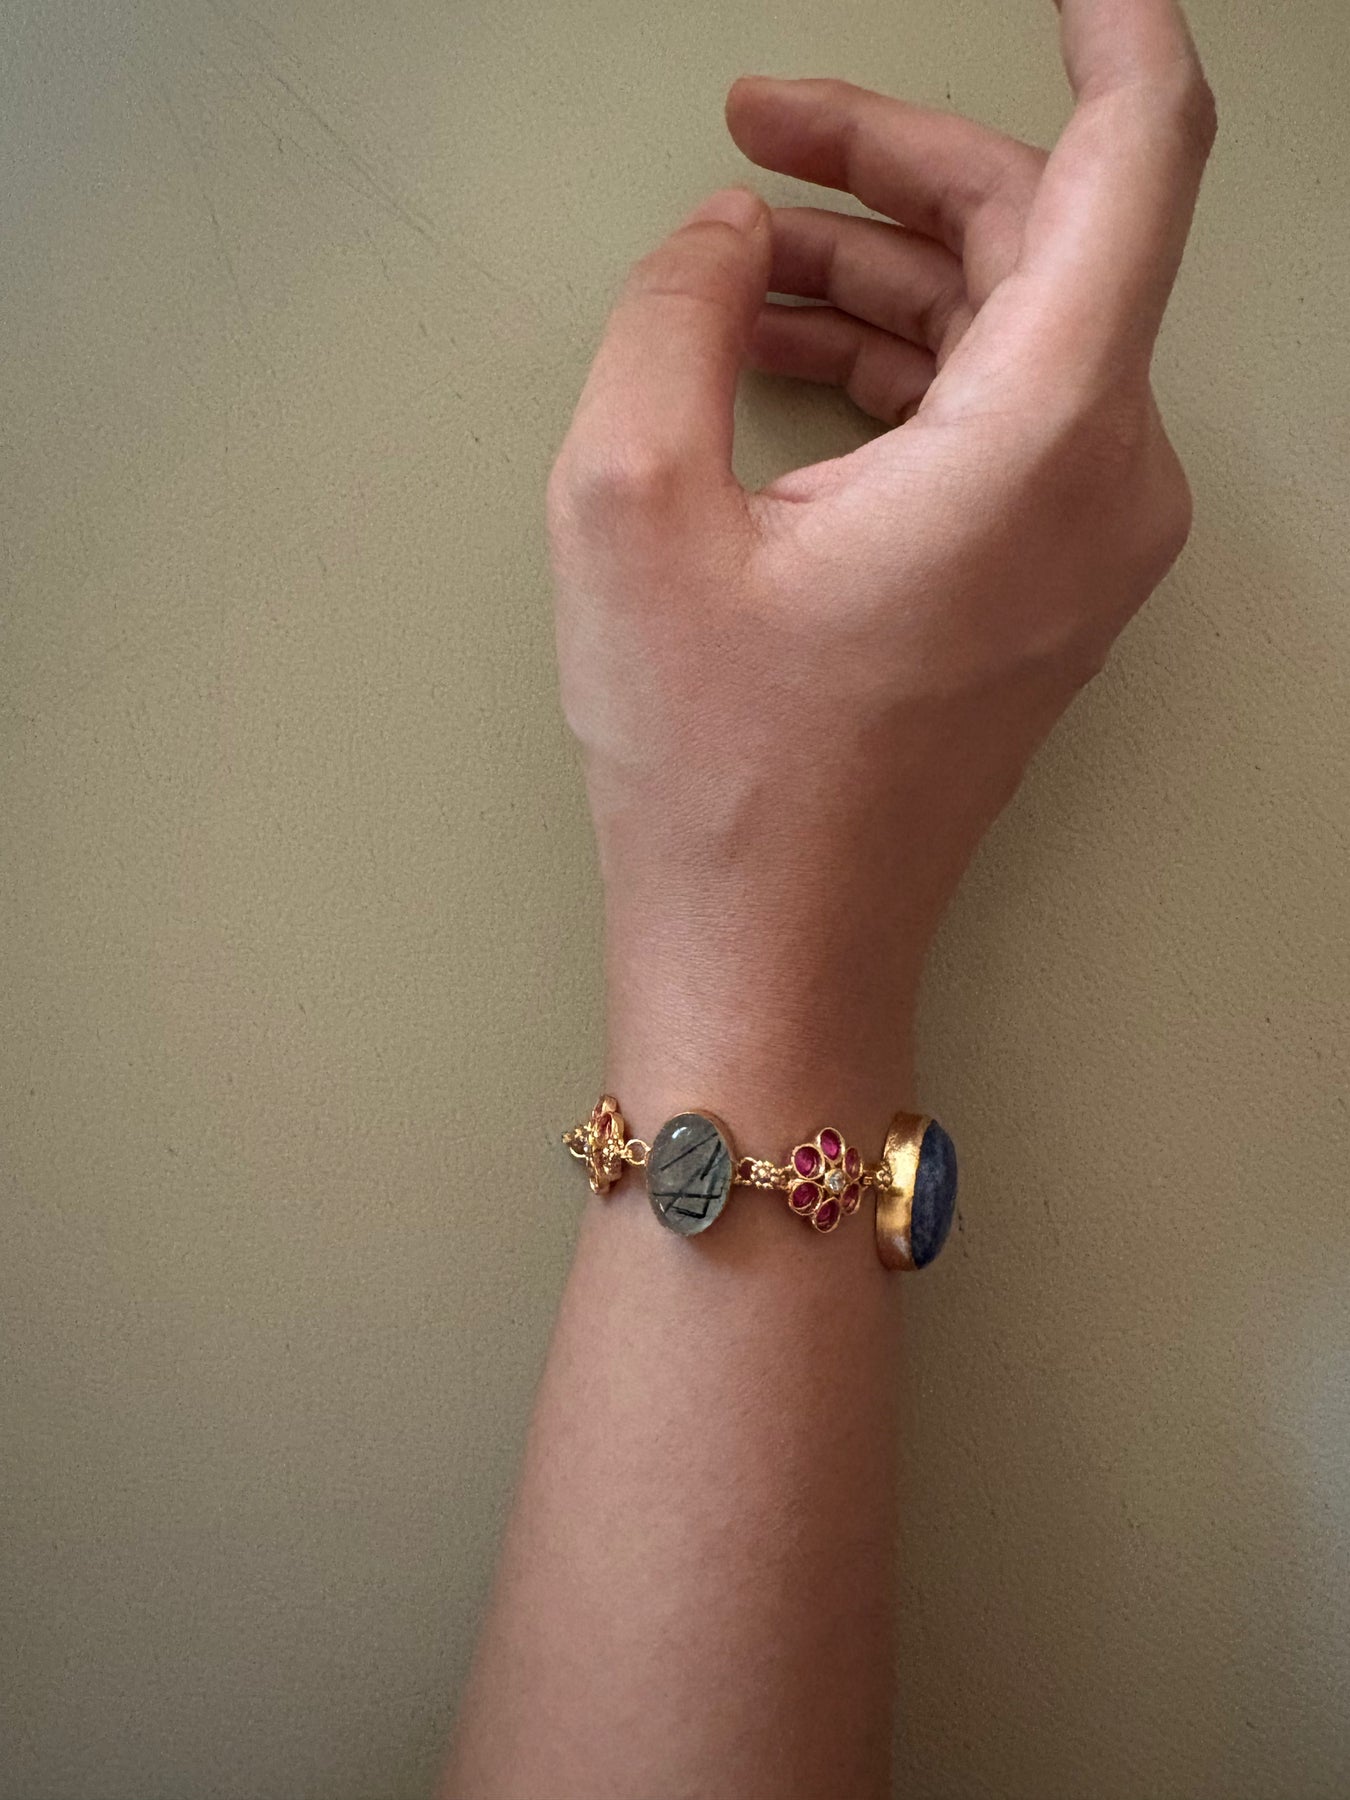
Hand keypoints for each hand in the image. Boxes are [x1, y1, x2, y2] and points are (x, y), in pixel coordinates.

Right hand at [548, 0, 1214, 1142]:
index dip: (1113, 32)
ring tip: (740, 266)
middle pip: (1049, 236)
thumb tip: (726, 239)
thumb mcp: (628, 505)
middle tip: (763, 135)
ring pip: (1019, 326)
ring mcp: (1089, 544)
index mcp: (1037, 442)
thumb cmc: (721, 778)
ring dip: (888, 272)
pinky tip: (789, 361)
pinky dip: (908, 362)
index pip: (1137, 157)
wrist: (774, 952)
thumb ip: (675, 309)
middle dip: (900, 169)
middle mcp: (1103, 485)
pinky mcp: (1050, 585)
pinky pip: (1004, 415)